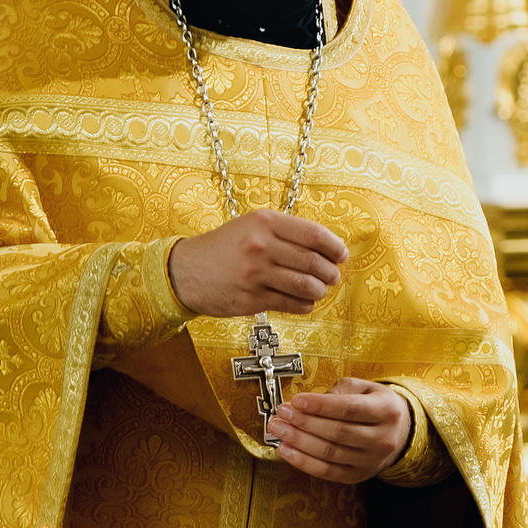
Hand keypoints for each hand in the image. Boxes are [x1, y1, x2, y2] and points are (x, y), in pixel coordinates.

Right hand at [167, 210, 347, 316]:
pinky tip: (303, 302)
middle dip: (330, 272)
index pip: (313, 234)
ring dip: (320, 291)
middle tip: (332, 276)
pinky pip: (291, 304)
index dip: (335, 246)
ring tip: (319, 290)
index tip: (342, 255)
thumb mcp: (251, 225)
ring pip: (306, 286)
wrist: (186, 271)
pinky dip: (305, 305)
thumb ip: (284, 232)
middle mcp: (260, 246)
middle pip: (314, 262)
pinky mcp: (251, 299)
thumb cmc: (223, 248)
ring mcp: (255, 274)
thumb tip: (326, 247)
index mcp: (264, 222)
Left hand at [266, 378, 410, 484]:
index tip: (296, 400)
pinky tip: (286, 451)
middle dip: (305, 423)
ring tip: (278, 429)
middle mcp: (382, 439)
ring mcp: (370, 461)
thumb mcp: (365, 388)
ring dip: (299, 442)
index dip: (320, 406)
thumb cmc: (376, 406)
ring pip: (329, 454)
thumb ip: (340, 390)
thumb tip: (310, 402)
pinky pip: (326, 472)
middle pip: (338, 433)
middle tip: (282, 414)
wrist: (399, 432)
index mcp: (386, 411)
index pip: (350, 409)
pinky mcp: (357, 476)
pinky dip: (303, 462)